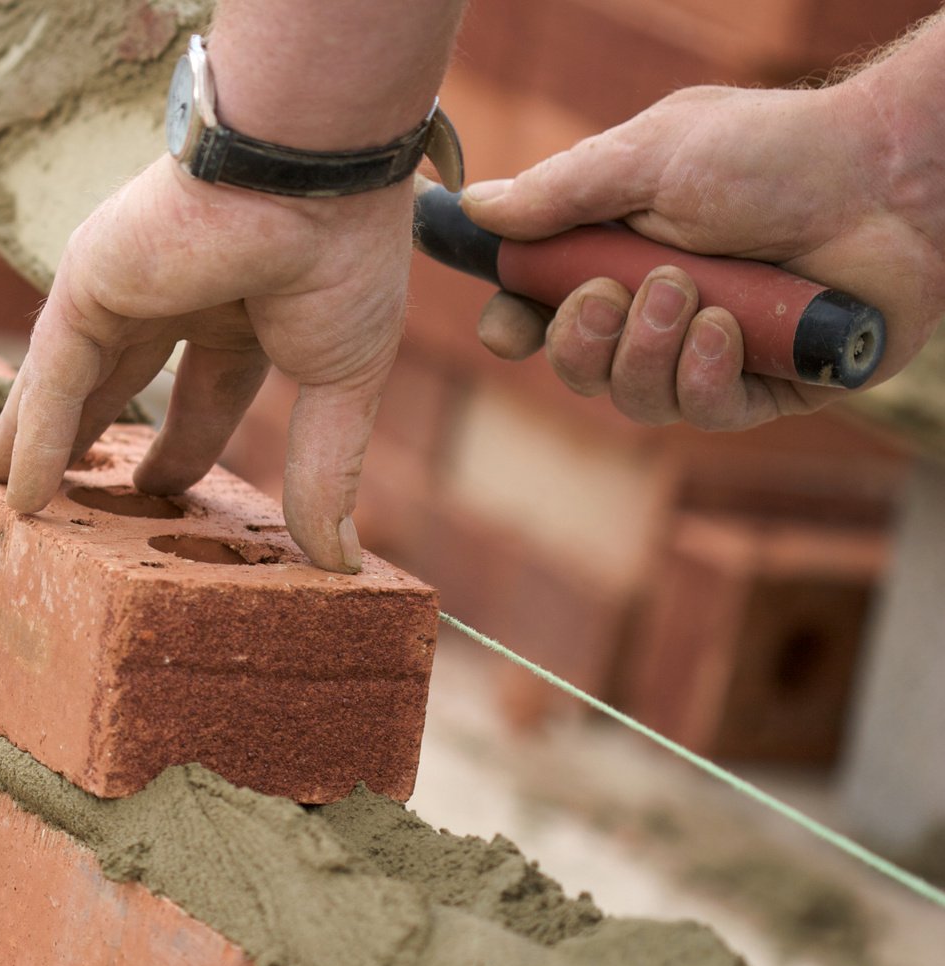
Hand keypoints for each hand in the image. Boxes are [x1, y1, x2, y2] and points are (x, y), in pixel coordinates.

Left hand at [0, 155, 417, 571]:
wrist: (312, 174)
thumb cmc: (344, 256)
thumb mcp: (341, 382)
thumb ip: (326, 470)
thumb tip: (340, 560)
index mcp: (239, 310)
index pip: (202, 394)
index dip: (180, 450)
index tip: (157, 495)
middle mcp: (173, 296)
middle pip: (112, 387)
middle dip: (83, 442)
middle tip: (56, 498)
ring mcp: (123, 288)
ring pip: (66, 383)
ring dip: (31, 443)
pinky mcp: (86, 284)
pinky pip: (52, 378)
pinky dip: (34, 438)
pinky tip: (18, 496)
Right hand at [460, 82, 944, 429]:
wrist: (886, 177)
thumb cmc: (773, 153)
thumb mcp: (647, 159)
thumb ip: (559, 192)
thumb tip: (477, 208)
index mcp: (621, 253)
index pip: (542, 311)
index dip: (517, 328)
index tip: (506, 330)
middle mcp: (661, 309)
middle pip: (578, 367)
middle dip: (581, 341)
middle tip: (607, 294)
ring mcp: (714, 353)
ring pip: (635, 399)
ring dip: (647, 351)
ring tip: (688, 293)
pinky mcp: (769, 388)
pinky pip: (706, 413)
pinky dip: (705, 375)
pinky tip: (728, 329)